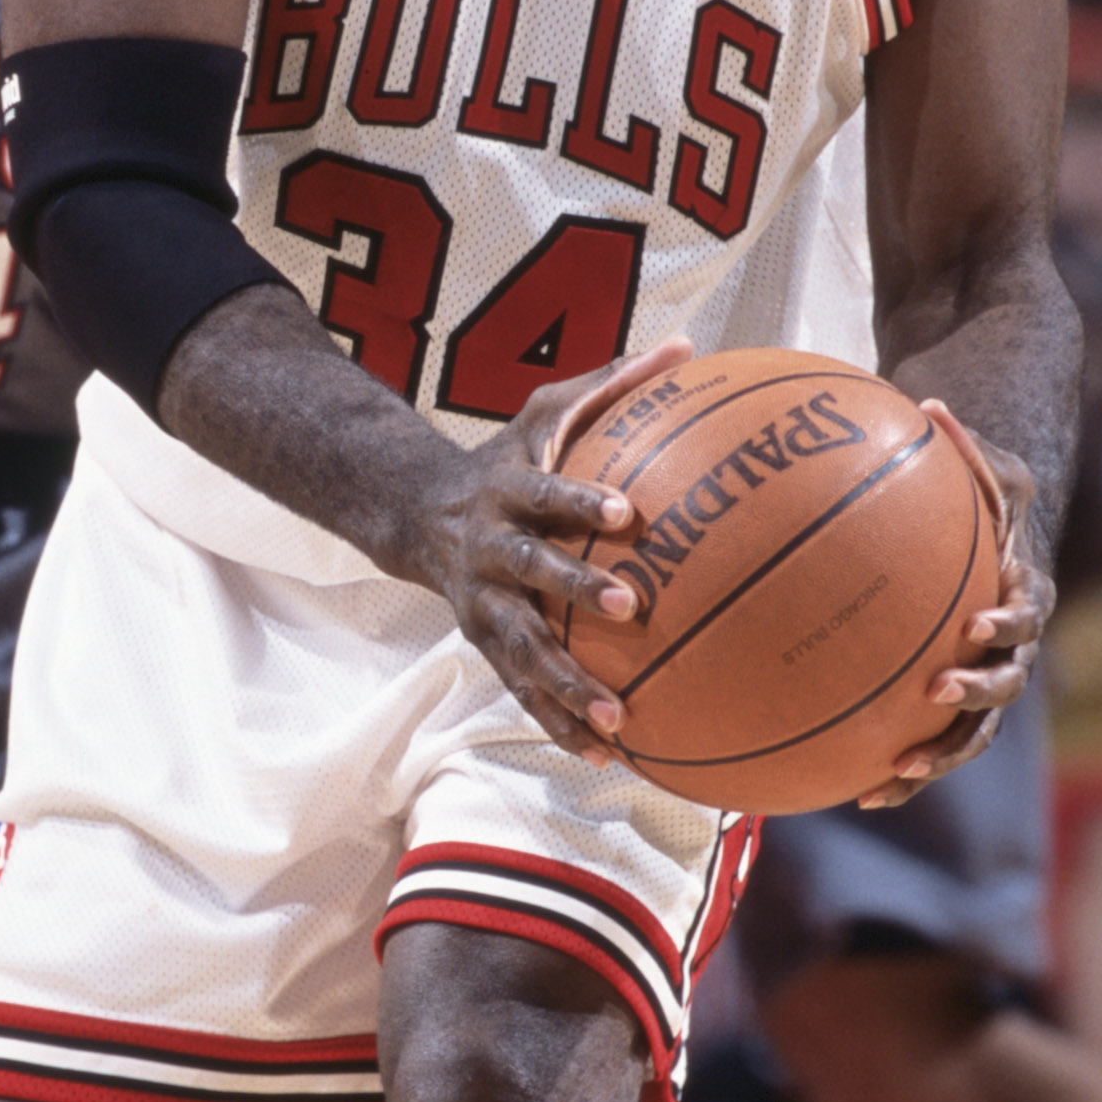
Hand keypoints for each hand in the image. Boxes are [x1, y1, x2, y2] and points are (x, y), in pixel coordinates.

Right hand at [413, 337, 693, 759]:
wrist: (416, 514)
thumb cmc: (506, 458)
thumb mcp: (544, 411)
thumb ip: (610, 382)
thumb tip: (684, 346)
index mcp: (507, 493)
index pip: (545, 495)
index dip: (580, 503)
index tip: (627, 514)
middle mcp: (490, 553)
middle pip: (530, 577)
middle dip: (574, 594)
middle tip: (629, 609)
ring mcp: (483, 606)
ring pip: (523, 652)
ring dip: (567, 688)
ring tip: (619, 721)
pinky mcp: (485, 646)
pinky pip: (523, 692)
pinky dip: (559, 725)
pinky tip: (606, 756)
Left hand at [857, 400, 1052, 808]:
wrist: (992, 539)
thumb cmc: (985, 495)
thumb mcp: (986, 463)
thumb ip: (966, 444)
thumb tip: (929, 403)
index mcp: (1024, 591)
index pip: (1025, 613)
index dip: (1006, 623)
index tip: (977, 625)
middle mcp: (1010, 645)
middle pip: (1005, 684)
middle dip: (974, 697)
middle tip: (936, 694)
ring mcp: (983, 679)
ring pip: (972, 732)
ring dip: (937, 757)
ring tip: (890, 776)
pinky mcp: (949, 703)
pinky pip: (928, 742)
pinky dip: (898, 771)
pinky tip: (853, 792)